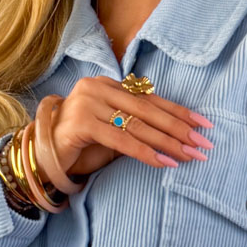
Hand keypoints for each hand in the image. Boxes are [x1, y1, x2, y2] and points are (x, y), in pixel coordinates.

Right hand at [42, 76, 212, 180]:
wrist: (42, 157)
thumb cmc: (81, 146)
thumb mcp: (114, 131)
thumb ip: (138, 126)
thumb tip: (178, 136)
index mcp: (108, 85)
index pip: (150, 99)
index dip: (179, 112)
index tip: (204, 126)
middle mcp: (98, 87)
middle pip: (148, 111)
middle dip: (179, 129)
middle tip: (203, 144)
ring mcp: (88, 102)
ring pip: (138, 125)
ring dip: (168, 143)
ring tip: (190, 155)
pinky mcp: (81, 122)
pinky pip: (122, 140)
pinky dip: (146, 152)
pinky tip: (165, 162)